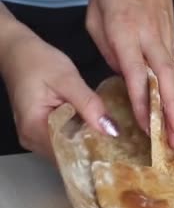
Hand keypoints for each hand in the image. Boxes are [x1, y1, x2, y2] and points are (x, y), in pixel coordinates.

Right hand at [0, 30, 116, 160]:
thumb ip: (88, 104)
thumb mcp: (67, 79)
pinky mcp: (42, 130)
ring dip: (89, 145)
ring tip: (115, 141)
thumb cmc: (37, 61)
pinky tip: (99, 131)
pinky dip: (81, 137)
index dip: (93, 155)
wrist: (18, 51)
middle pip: (68, 156)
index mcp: (34, 128)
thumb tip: (109, 128)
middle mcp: (32, 138)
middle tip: (123, 149)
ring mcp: (36, 136)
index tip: (118, 153)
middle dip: (95, 153)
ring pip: (68, 150)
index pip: (67, 155)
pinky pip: (65, 140)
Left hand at [86, 0, 173, 149]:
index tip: (146, 127)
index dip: (142, 103)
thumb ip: (108, 49)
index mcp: (126, 30)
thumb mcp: (95, 14)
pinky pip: (173, 70)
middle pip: (166, 80)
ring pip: (173, 78)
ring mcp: (166, 39)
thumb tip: (124, 77)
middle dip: (172, 113)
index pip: (136, 74)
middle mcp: (150, 38)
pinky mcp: (172, 39)